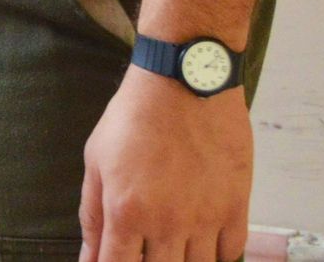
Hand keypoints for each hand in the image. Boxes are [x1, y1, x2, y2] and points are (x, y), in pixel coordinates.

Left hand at [80, 66, 252, 261]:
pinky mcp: (235, 206)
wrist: (183, 81)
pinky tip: (203, 243)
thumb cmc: (133, 116)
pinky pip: (231, 253)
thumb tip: (88, 257)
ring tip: (172, 247)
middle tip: (147, 248)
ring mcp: (205, 217)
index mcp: (126, 211)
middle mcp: (167, 222)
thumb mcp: (96, 160)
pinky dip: (217, 256)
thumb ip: (92, 214)